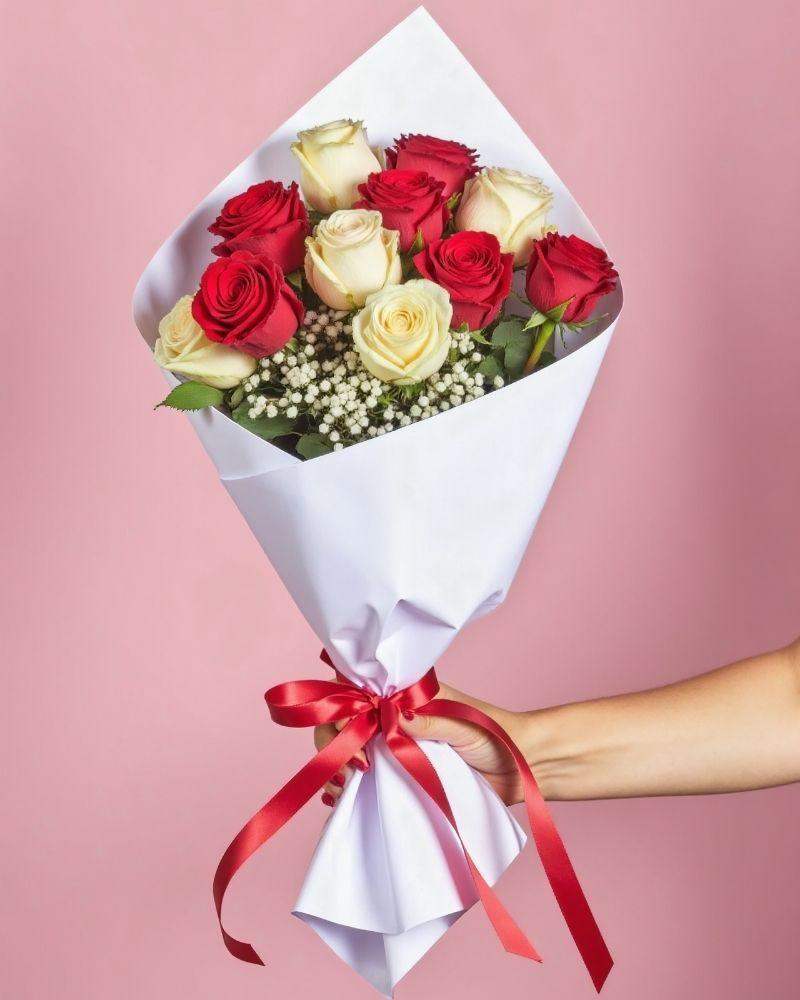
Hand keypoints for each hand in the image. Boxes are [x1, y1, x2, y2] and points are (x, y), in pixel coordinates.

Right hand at [314, 682, 526, 806]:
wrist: (522, 766)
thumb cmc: (497, 734)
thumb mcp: (462, 725)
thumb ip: (430, 721)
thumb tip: (394, 716)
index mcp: (408, 693)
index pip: (360, 690)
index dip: (345, 709)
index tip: (352, 736)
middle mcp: (396, 715)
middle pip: (348, 719)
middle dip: (338, 740)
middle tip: (354, 767)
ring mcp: (398, 743)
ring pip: (353, 746)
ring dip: (339, 764)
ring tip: (343, 788)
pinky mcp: (404, 770)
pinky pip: (369, 774)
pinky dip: (351, 784)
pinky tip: (342, 797)